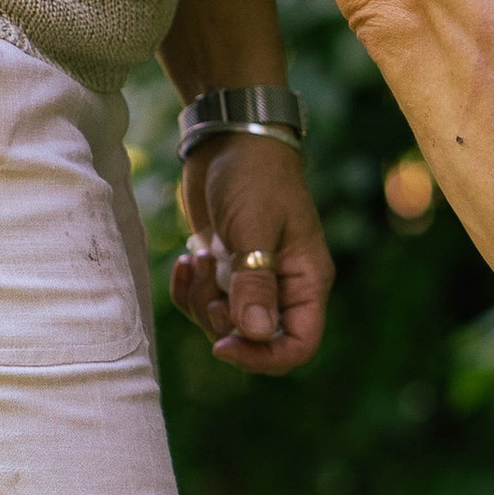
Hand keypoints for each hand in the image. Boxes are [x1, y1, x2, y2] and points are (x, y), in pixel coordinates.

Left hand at [173, 135, 332, 374]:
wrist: (229, 138)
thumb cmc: (253, 176)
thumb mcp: (253, 227)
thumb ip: (254, 283)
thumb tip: (257, 334)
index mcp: (306, 281)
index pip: (298, 345)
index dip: (263, 357)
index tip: (224, 344)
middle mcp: (283, 287)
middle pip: (255, 339)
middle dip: (221, 322)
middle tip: (207, 284)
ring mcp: (253, 279)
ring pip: (224, 323)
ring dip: (200, 301)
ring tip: (196, 258)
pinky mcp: (225, 269)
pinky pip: (204, 302)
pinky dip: (189, 289)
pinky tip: (188, 256)